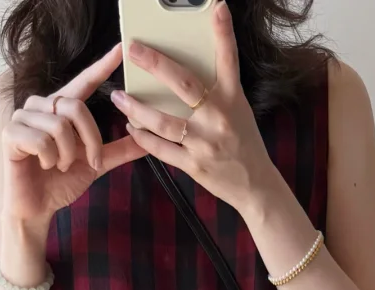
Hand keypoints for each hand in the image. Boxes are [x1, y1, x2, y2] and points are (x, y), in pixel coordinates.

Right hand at [2, 44, 144, 224]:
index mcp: (61, 109)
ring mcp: (23, 116)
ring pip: (59, 126)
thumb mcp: (95, 165)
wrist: (37, 208)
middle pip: (75, 108)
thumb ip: (117, 151)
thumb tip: (146, 142)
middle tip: (90, 163)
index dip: (101, 66)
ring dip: (67, 155)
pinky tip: (43, 167)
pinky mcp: (10, 133)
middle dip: (90, 141)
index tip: (120, 50)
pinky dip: (49, 160)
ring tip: (60, 166)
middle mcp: (41, 105)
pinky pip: (41, 141)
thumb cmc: (61, 184)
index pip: (83, 83)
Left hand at [110, 2, 278, 215]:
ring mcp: (205, 143)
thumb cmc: (244, 144)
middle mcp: (219, 117)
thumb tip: (188, 72)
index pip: (228, 59)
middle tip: (133, 49)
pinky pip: (162, 149)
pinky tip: (131, 127)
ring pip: (164, 121)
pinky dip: (144, 137)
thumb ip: (217, 90)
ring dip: (137, 107)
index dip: (223, 32)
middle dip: (155, 64)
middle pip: (183, 84)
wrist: (255, 186)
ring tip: (119, 96)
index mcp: (232, 98)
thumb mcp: (238, 110)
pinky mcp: (194, 165)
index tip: (217, 6)